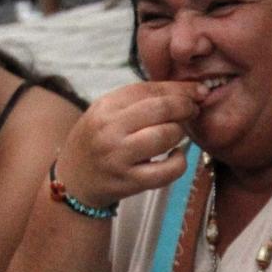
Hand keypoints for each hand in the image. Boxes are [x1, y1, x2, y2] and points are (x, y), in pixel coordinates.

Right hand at [55, 80, 203, 209]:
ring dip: (179, 133)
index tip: (197, 91)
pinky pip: (168, 170)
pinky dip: (180, 162)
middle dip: (185, 107)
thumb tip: (188, 90)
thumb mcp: (107, 112)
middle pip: (161, 109)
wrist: (73, 180)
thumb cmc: (98, 141)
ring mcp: (119, 157)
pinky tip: (175, 156)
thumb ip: (140, 100)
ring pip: (166, 136)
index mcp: (105, 106)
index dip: (180, 89)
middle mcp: (110, 129)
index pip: (150, 89)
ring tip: (176, 134)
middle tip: (193, 110)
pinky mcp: (129, 182)